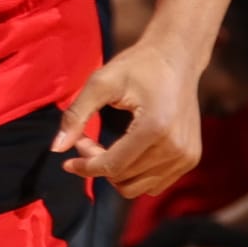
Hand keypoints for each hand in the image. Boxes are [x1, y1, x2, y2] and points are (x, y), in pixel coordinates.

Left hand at [54, 39, 202, 197]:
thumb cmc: (139, 65)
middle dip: (98, 165)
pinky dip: (134, 174)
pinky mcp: (190, 159)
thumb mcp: (101, 82)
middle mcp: (176, 147)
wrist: (178, 58)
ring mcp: (186, 156)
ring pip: (137, 188)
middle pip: (123, 179)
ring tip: (106, 145)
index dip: (85, 167)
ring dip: (115, 172)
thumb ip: (76, 115)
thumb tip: (56, 149)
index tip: (67, 160)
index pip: (113, 166)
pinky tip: (126, 151)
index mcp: (156, 127)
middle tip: (86, 140)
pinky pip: (153, 185)